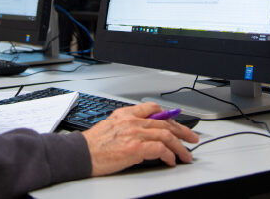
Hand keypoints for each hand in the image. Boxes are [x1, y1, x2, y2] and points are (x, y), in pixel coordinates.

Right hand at [83, 102, 198, 175]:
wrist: (77, 155)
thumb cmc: (91, 145)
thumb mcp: (109, 126)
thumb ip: (127, 126)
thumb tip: (144, 134)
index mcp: (124, 114)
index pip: (153, 108)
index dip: (169, 116)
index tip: (177, 123)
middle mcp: (131, 121)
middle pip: (165, 123)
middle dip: (183, 131)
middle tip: (192, 138)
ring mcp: (134, 133)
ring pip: (167, 136)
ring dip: (180, 147)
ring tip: (186, 155)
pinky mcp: (135, 148)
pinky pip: (160, 149)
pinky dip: (169, 155)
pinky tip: (171, 161)